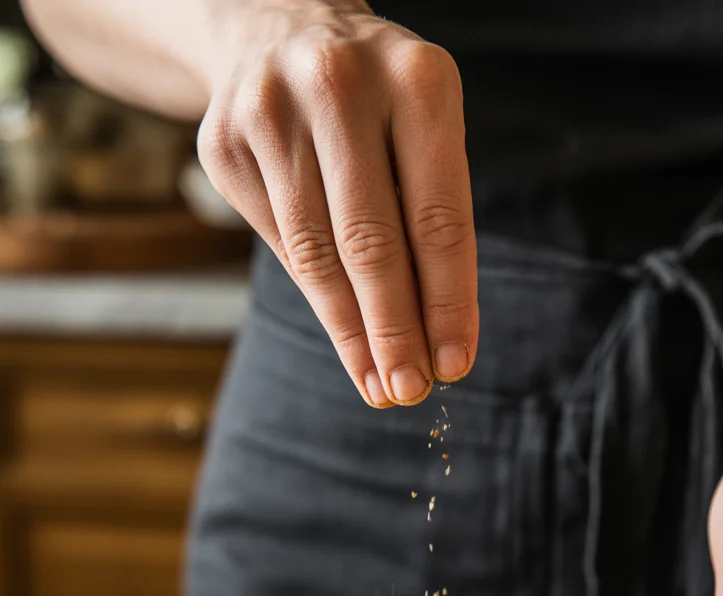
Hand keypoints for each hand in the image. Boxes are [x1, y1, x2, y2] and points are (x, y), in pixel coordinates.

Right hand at [199, 1, 476, 406]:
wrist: (277, 27)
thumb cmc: (376, 104)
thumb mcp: (423, 132)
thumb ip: (430, 222)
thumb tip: (435, 345)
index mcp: (416, 79)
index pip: (438, 217)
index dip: (448, 302)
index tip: (456, 365)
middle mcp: (339, 85)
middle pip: (371, 242)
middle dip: (394, 330)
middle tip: (410, 391)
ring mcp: (270, 111)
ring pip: (317, 253)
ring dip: (353, 332)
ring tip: (379, 384)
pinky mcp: (224, 143)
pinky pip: (278, 243)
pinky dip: (317, 298)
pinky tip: (345, 338)